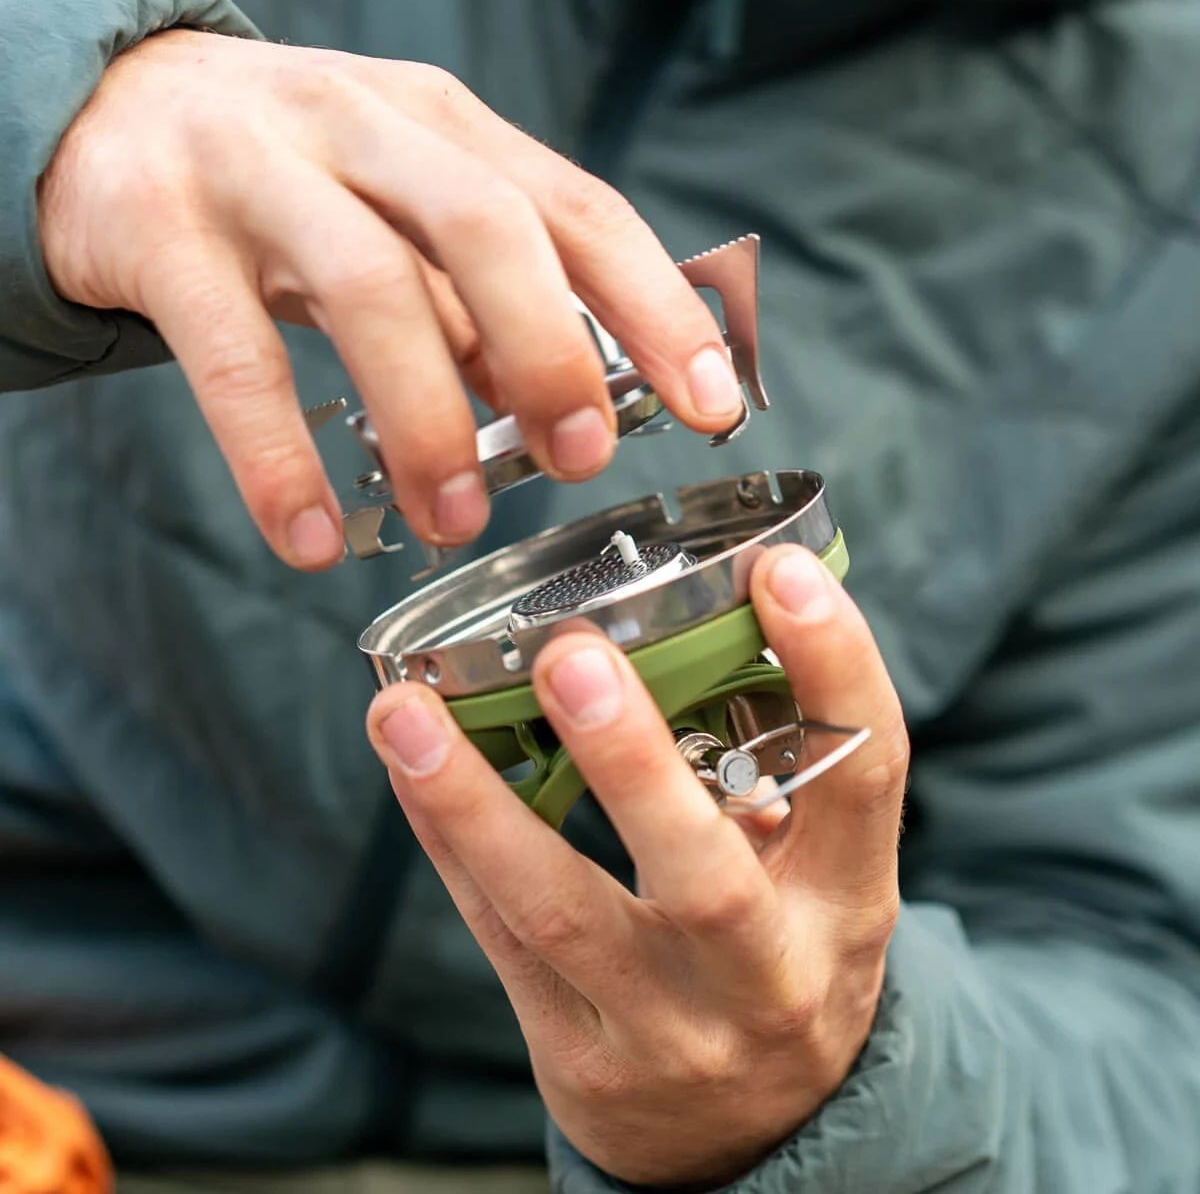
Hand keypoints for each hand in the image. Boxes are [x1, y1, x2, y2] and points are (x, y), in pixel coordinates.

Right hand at [38, 31, 742, 568]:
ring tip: (454, 519)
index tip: (713, 402)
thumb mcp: (405, 218)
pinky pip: (232, 356)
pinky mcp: (163, 232)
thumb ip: (481, 303)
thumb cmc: (296, 184)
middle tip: (582, 460)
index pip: (577, 210)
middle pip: (485, 227)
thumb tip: (566, 402)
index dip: (653, 308)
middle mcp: (364, 132)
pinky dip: (276, 455)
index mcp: (448, 130)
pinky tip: (309, 536)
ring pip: (366, 288)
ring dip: (428, 420)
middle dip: (551, 352)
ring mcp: (259, 172)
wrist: (114, 110)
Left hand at [366, 545, 908, 1187]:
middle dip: (634, 763)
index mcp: (846, 906)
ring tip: (408, 713)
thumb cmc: (782, 965)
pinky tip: (412, 766)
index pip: (865, 777)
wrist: (755, 1140)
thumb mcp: (821, 883)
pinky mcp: (580, 1054)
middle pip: (705, 875)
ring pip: (562, 913)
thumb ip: (781, 779)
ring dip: (476, 805)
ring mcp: (667, 1027)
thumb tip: (706, 644)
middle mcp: (766, 975)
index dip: (834, 670)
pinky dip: (452, 842)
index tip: (779, 572)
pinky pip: (500, 937)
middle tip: (570, 655)